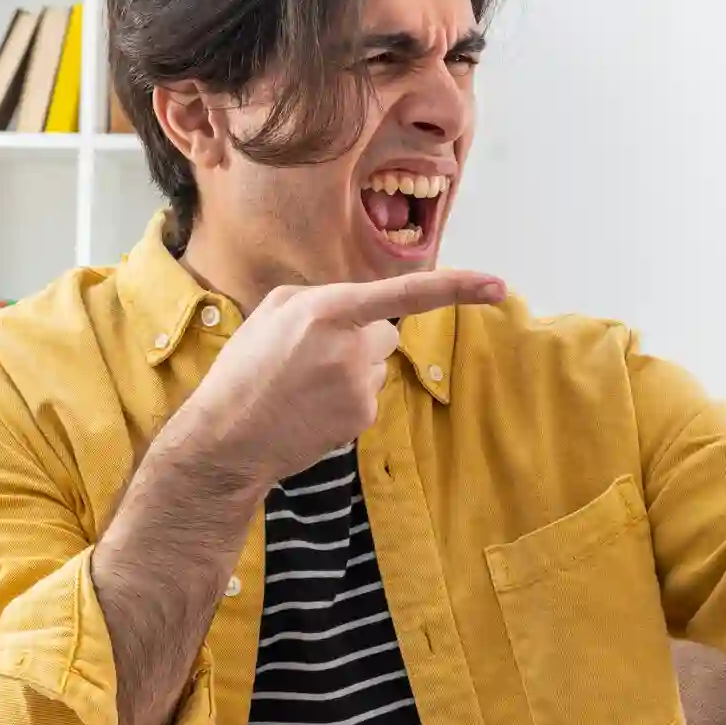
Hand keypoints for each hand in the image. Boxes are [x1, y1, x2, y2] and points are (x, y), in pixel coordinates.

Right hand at [184, 269, 505, 484]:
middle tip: (312, 358)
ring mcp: (359, 386)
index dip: (458, 287)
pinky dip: (346, 400)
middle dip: (361, 340)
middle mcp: (350, 346)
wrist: (227, 439)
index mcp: (326, 310)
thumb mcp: (272, 311)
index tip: (498, 286)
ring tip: (304, 386)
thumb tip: (358, 305)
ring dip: (351, 371)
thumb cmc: (244, 370)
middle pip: (386, 333)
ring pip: (376, 367)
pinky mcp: (362, 418)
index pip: (406, 294)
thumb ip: (321, 297)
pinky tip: (311, 408)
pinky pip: (368, 397)